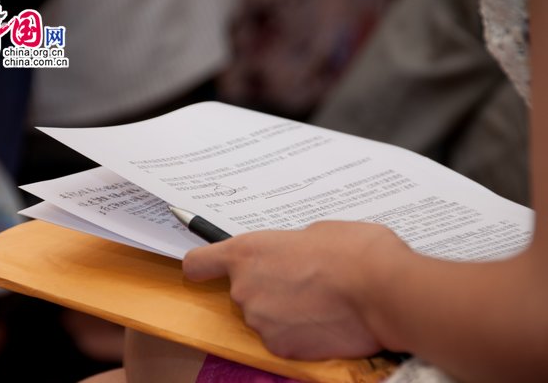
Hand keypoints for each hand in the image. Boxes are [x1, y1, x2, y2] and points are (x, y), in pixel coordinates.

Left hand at [183, 221, 412, 359]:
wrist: (383, 291)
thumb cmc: (353, 250)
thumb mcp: (315, 232)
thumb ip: (289, 247)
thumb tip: (292, 256)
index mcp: (247, 252)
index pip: (198, 263)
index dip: (204, 266)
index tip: (209, 268)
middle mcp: (245, 290)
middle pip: (242, 292)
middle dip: (266, 287)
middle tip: (302, 280)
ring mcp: (260, 323)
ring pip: (264, 317)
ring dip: (284, 311)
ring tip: (320, 302)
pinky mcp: (281, 349)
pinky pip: (283, 338)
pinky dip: (299, 333)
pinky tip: (325, 321)